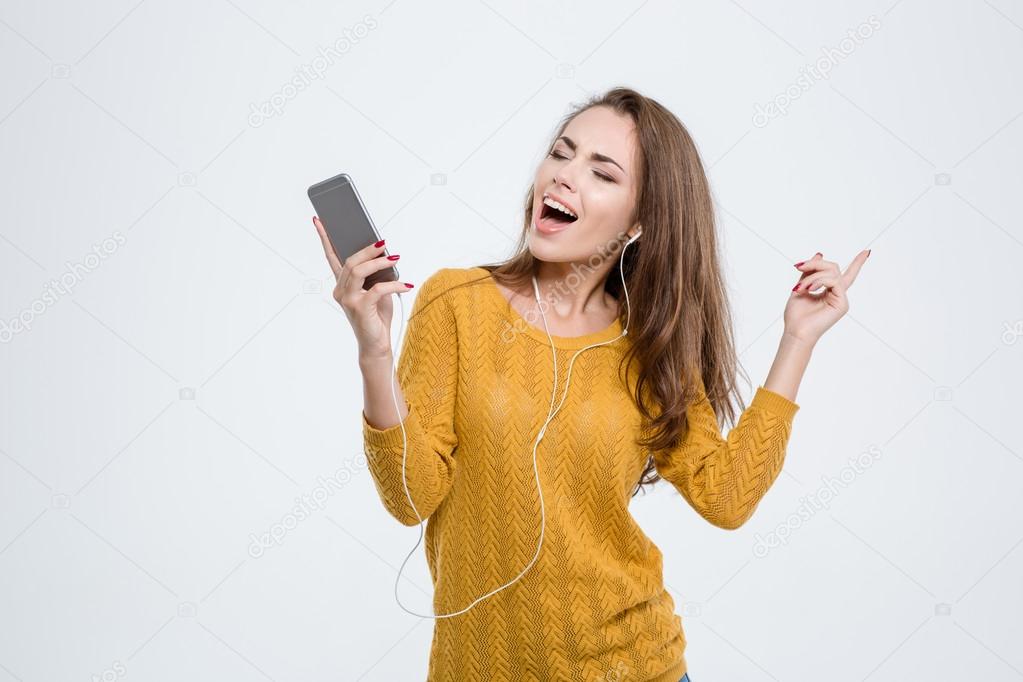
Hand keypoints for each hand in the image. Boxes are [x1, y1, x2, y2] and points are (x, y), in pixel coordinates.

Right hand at [313, 216, 412, 358]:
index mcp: (342, 284)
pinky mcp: (359, 308)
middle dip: (367, 249)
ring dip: (379, 262)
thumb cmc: (376, 317)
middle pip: (350, 262)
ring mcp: (347, 300)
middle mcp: (341, 291)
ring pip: (358, 271)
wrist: (376, 344)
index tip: (319, 220)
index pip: (331, 257)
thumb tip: (385, 255)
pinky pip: (377, 289)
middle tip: (382, 242)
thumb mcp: (378, 292)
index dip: (324, 238)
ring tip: (395, 258)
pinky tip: (406, 284)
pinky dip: (394, 285)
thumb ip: (376, 275)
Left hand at [783, 250, 870, 345]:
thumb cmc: (796, 315)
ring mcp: (841, 299)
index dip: (857, 263)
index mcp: (830, 292)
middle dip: (815, 264)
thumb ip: (810, 273)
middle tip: (798, 267)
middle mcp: (838, 295)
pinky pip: (834, 282)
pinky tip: (809, 288)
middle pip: (834, 268)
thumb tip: (820, 254)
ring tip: (800, 287)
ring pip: (832, 273)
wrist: (796, 332)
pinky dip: (818, 281)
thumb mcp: (800, 287)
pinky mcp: (842, 304)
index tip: (867, 252)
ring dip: (812, 276)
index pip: (845, 275)